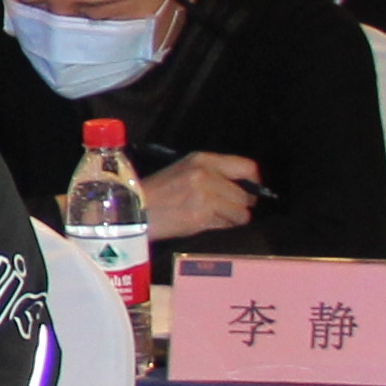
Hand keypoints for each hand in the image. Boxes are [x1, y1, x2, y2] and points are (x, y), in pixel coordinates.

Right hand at [144, 151, 261, 239]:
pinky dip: (220, 226)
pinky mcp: (201, 215)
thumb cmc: (157, 193)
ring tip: (211, 216)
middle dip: (240, 205)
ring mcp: (205, 195)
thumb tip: (245, 189)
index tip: (248, 192)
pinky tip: (203, 222)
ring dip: (231, 218)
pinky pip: (227, 224)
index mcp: (202, 159)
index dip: (253, 183)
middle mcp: (206, 174)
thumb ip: (213, 174)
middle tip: (224, 209)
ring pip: (241, 212)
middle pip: (246, 194)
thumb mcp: (184, 171)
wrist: (133, 209)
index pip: (247, 167)